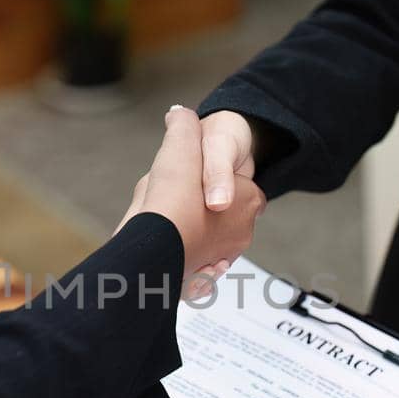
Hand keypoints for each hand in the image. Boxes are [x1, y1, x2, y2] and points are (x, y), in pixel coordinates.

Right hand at [117, 106, 264, 292]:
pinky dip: (180, 261)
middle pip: (216, 213)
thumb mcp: (181, 145)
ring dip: (186, 233)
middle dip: (196, 207)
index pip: (235, 185)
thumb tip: (179, 113)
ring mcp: (222, 260)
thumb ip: (182, 126)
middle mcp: (241, 233)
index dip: (206, 177)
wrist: (150, 253)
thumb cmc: (173, 199)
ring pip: (202, 240)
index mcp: (248, 200)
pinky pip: (193, 270)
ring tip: (161, 224)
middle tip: (170, 201)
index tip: (186, 178)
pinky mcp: (200, 283)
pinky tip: (162, 250)